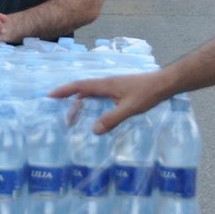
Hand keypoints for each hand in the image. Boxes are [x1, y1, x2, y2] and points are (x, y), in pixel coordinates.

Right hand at [48, 70, 170, 133]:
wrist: (164, 84)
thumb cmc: (147, 94)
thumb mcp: (130, 108)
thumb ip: (112, 119)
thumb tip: (94, 130)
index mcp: (105, 85)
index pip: (79, 86)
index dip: (64, 91)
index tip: (50, 96)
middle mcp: (106, 83)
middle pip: (82, 90)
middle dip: (68, 100)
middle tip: (62, 117)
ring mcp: (113, 86)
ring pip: (90, 92)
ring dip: (80, 102)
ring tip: (74, 117)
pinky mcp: (119, 90)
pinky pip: (99, 95)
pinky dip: (91, 103)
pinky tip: (94, 113)